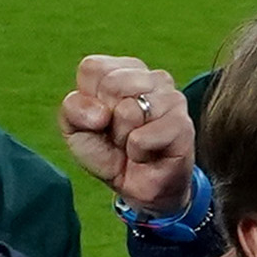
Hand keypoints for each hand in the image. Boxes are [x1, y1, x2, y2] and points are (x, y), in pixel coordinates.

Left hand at [58, 57, 196, 215]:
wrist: (137, 188)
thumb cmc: (109, 152)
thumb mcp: (76, 130)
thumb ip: (73, 109)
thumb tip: (100, 112)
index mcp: (124, 70)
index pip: (93, 68)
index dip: (88, 101)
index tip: (100, 118)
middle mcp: (152, 77)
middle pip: (112, 85)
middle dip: (107, 120)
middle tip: (118, 134)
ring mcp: (171, 98)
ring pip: (129, 111)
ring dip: (123, 138)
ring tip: (134, 144)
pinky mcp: (182, 124)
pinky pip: (142, 138)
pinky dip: (138, 153)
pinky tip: (148, 154)